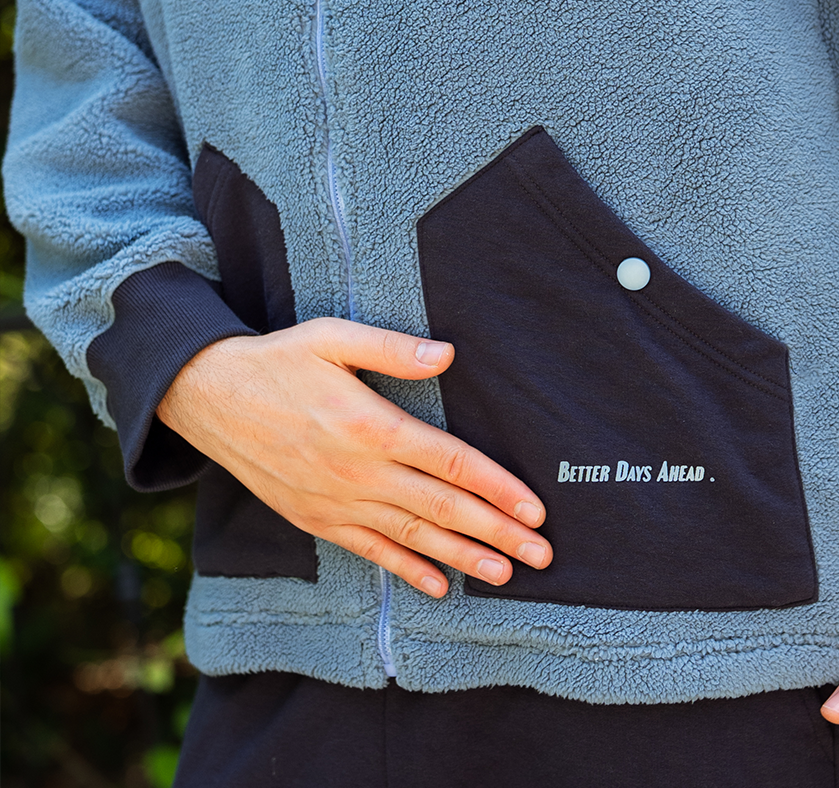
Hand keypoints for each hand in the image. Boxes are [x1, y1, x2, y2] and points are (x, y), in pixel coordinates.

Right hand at [157, 318, 551, 596]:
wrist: (211, 398)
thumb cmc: (280, 360)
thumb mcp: (333, 337)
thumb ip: (392, 348)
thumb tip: (447, 354)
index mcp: (372, 427)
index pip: (452, 464)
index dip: (498, 488)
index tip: (535, 508)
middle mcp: (359, 473)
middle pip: (443, 509)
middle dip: (497, 533)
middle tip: (542, 554)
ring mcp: (337, 502)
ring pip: (413, 537)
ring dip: (463, 559)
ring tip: (505, 575)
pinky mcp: (316, 518)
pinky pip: (370, 551)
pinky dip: (406, 570)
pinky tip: (438, 587)